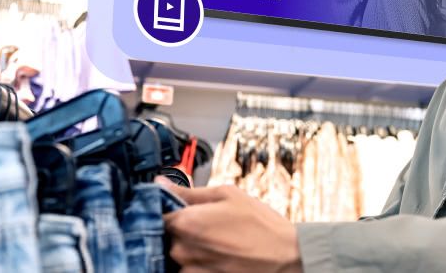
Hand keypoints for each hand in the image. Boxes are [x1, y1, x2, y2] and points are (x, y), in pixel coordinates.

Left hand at [158, 178, 302, 272]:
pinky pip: (188, 271)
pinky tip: (222, 256)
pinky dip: (200, 264)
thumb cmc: (261, 225)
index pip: (158, 213)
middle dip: (185, 229)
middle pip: (169, 235)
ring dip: (193, 248)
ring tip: (221, 243)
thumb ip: (190, 191)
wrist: (287, 257)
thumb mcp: (228, 195)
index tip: (182, 209)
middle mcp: (182, 249)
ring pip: (179, 254)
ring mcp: (190, 270)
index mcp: (187, 222)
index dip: (170, 210)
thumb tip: (160, 182)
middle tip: (212, 226)